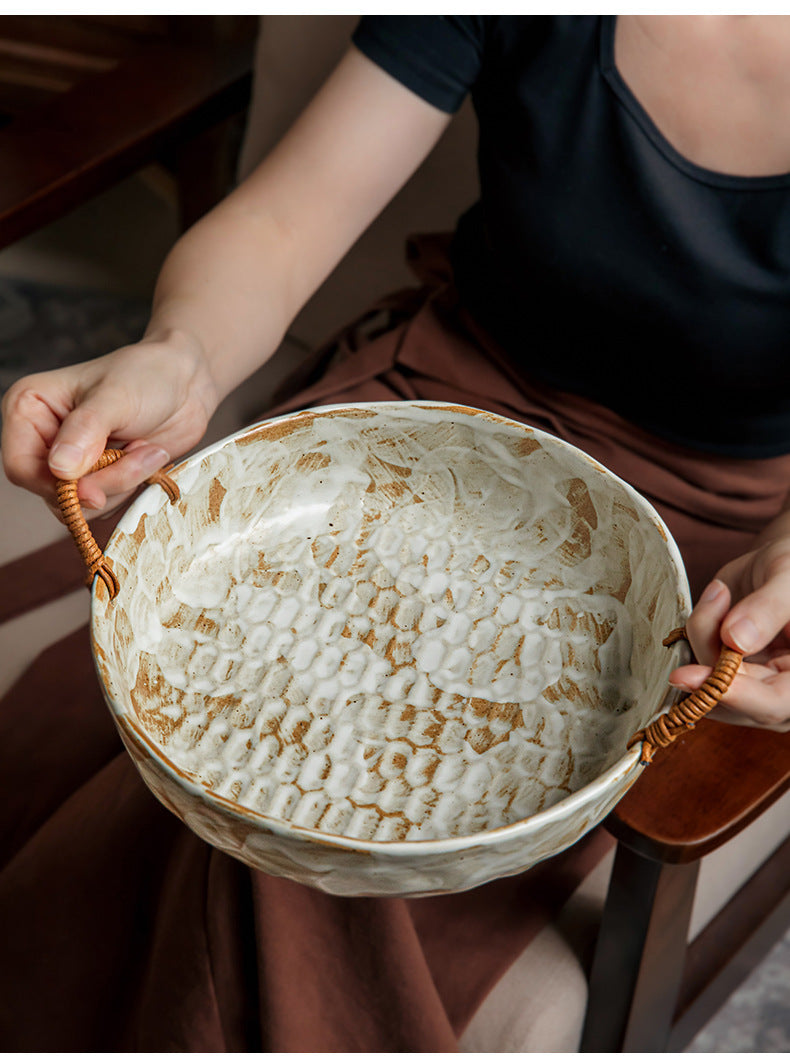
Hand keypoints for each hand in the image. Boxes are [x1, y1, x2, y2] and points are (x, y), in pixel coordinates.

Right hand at [1, 329, 217, 516]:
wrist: (186, 383)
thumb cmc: (147, 376)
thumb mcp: (115, 398)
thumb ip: (85, 432)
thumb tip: (60, 469)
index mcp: (29, 408)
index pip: (20, 466)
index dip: (54, 485)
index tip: (93, 489)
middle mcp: (43, 437)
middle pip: (52, 492)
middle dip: (101, 482)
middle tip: (135, 453)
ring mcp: (71, 461)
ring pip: (82, 503)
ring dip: (121, 483)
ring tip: (144, 448)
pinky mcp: (98, 476)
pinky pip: (106, 503)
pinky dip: (131, 486)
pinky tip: (146, 455)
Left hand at [669, 526, 789, 729]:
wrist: (781, 562)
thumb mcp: (788, 581)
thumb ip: (767, 609)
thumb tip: (734, 640)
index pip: (775, 703)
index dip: (740, 696)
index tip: (701, 678)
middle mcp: (781, 685)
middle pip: (737, 704)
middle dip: (708, 677)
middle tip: (684, 661)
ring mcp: (752, 679)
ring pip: (710, 682)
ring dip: (703, 638)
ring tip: (720, 593)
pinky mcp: (725, 666)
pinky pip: (697, 661)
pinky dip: (697, 632)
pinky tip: (714, 601)